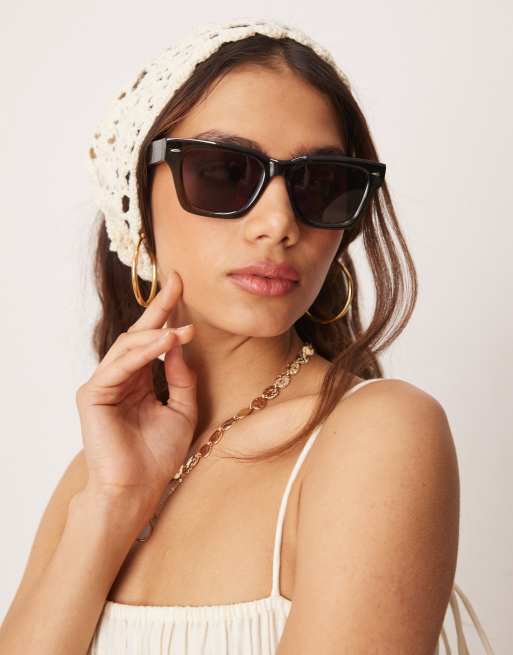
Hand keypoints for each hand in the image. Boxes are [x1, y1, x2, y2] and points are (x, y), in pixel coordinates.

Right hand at [75, 270, 196, 511]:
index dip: (167, 312)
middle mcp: (120, 378)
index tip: (183, 285)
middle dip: (159, 308)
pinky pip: (119, 366)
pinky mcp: (93, 394)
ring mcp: (104, 385)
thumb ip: (181, 378)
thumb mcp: (182, 410)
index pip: (153, 340)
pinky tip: (165, 343)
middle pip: (139, 334)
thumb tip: (180, 344)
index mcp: (140, 381)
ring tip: (182, 328)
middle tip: (178, 282)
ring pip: (128, 347)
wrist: (139, 489)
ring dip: (156, 334)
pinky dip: (143, 353)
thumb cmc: (159, 455)